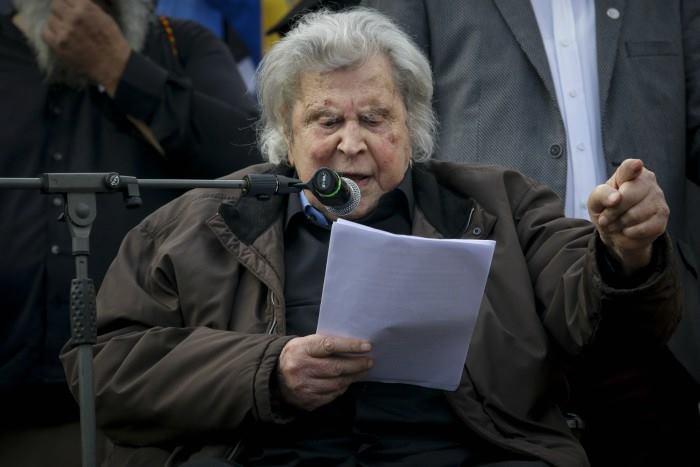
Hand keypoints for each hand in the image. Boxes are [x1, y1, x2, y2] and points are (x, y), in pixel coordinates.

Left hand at [42, 0, 130, 94]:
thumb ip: (86, 6)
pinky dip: (51, 34)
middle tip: (67, 20)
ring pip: (50, 20)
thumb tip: (73, 2)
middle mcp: (73, 17)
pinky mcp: (58, 45)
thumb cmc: (111, 40)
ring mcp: (64, 31)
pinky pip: (45, 33)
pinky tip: (59, 38)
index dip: (66, 3)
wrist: (113, 64)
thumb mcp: (103, 16)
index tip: (68, 8)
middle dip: (61, 12)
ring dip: (57, 24)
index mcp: (85, 7)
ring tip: (66, 32)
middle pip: (55, 6)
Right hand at [277, 334, 372, 410]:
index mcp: (301, 349)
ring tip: (362, 371)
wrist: (274, 376)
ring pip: (336, 384)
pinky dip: (342, 388)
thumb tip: (353, 346)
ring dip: (352, 377)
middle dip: (356, 365)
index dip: (350, 346)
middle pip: (336, 368)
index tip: (367, 346)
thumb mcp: (305, 342)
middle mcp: (301, 369)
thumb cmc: (296, 354)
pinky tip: (347, 382)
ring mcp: (304, 387)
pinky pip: (331, 395)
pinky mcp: (307, 401)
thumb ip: (325, 344)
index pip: (330, 346)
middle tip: (369, 361)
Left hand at [587, 159, 668, 274]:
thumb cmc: (606, 209)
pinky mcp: (662, 216)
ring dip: (619, 224)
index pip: (630, 167)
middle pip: (628, 196)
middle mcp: (647, 181)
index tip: (636, 165)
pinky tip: (627, 229)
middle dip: (612, 212)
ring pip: (635, 214)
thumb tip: (616, 198)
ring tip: (615, 224)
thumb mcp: (595, 201)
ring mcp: (658, 198)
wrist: (617, 231)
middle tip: (604, 219)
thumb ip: (601, 195)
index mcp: (627, 173)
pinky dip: (629, 233)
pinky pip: (643, 228)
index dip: (633, 167)